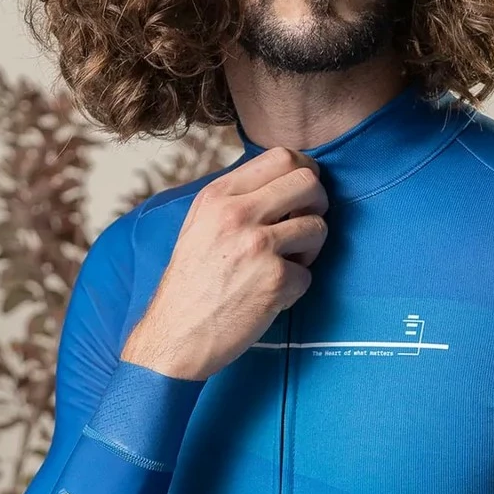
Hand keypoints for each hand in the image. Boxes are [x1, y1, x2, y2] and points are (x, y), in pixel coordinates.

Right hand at [121, 145, 329, 380]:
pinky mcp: (276, 280)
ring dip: (310, 249)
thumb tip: (283, 181)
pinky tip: (270, 296)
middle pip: (309, 183)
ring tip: (284, 265)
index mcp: (218, 196)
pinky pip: (309, 274)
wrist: (175, 336)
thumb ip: (236, 200)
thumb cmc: (190, 285)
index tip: (303, 193)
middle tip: (305, 226)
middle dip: (318, 205)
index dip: (304, 173)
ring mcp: (259, 246)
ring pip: (318, 227)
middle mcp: (238, 214)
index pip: (282, 157)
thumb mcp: (199, 226)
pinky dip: (295, 289)